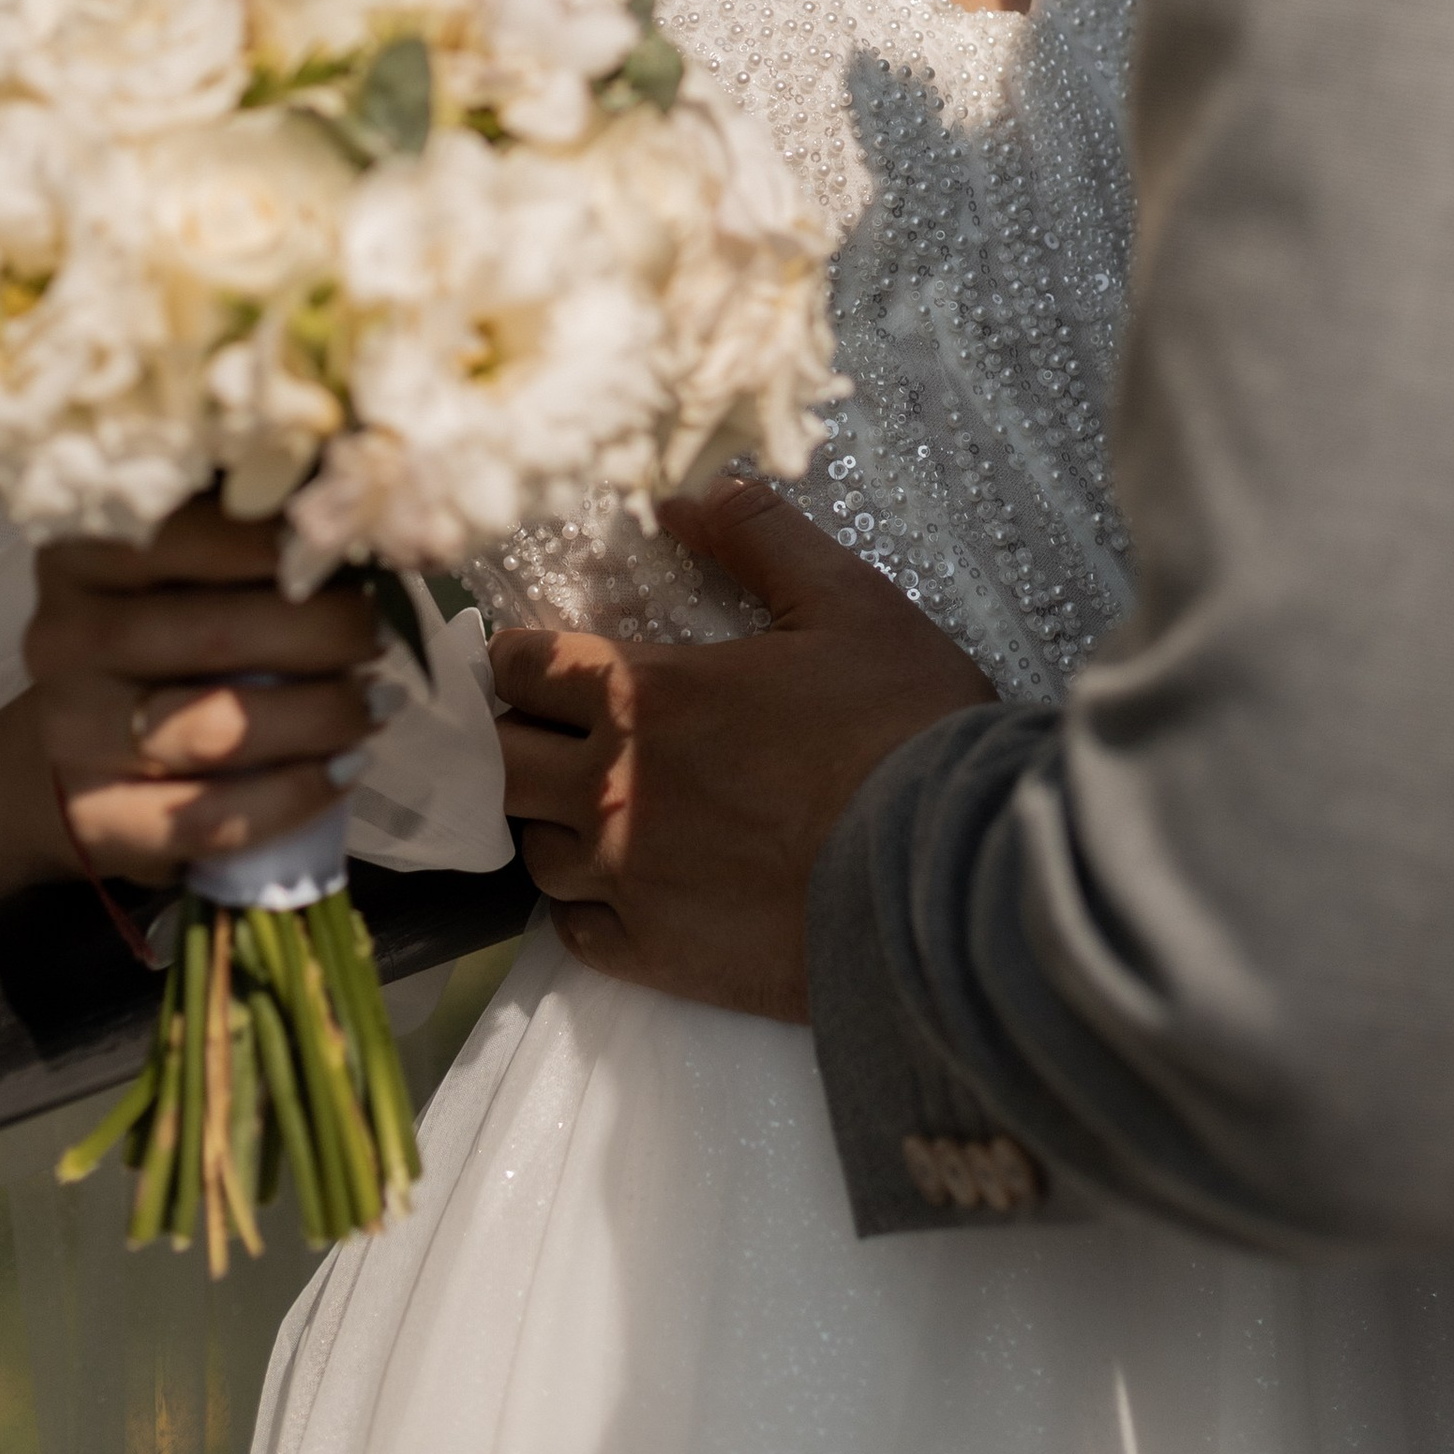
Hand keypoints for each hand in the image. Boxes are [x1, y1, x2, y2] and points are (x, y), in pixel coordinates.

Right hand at [27, 499, 379, 885]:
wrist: (74, 755)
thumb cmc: (159, 637)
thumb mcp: (180, 570)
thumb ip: (248, 537)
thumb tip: (358, 519)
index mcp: (80, 553)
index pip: (187, 531)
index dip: (283, 539)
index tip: (355, 545)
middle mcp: (61, 636)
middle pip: (215, 633)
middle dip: (325, 632)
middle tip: (377, 633)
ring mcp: (70, 732)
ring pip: (217, 729)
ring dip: (320, 715)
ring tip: (376, 702)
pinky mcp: (93, 817)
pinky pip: (210, 817)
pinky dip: (295, 794)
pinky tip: (346, 768)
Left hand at [489, 476, 996, 1018]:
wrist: (949, 876)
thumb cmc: (901, 728)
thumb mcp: (846, 601)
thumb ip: (759, 538)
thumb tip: (687, 498)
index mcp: (646, 695)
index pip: (520, 668)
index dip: (521, 656)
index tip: (538, 659)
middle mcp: (614, 788)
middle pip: (504, 761)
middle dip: (519, 736)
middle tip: (555, 731)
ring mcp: (629, 880)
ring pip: (534, 848)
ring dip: (553, 819)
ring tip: (597, 804)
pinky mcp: (656, 956)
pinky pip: (573, 929)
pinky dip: (583, 901)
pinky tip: (623, 882)